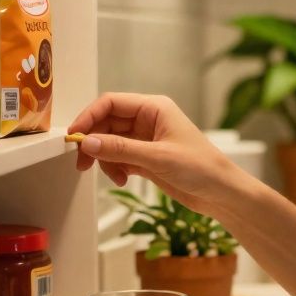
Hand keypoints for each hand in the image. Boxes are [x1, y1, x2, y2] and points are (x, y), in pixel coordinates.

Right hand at [68, 93, 231, 212]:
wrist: (221, 193)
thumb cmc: (202, 168)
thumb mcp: (158, 157)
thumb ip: (121, 149)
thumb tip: (88, 142)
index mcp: (154, 108)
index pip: (111, 103)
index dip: (89, 117)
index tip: (74, 135)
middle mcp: (149, 120)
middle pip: (106, 123)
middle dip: (94, 142)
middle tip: (83, 162)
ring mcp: (146, 139)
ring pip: (110, 142)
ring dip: (105, 159)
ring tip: (114, 176)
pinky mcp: (146, 158)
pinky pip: (119, 157)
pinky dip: (114, 168)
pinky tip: (122, 179)